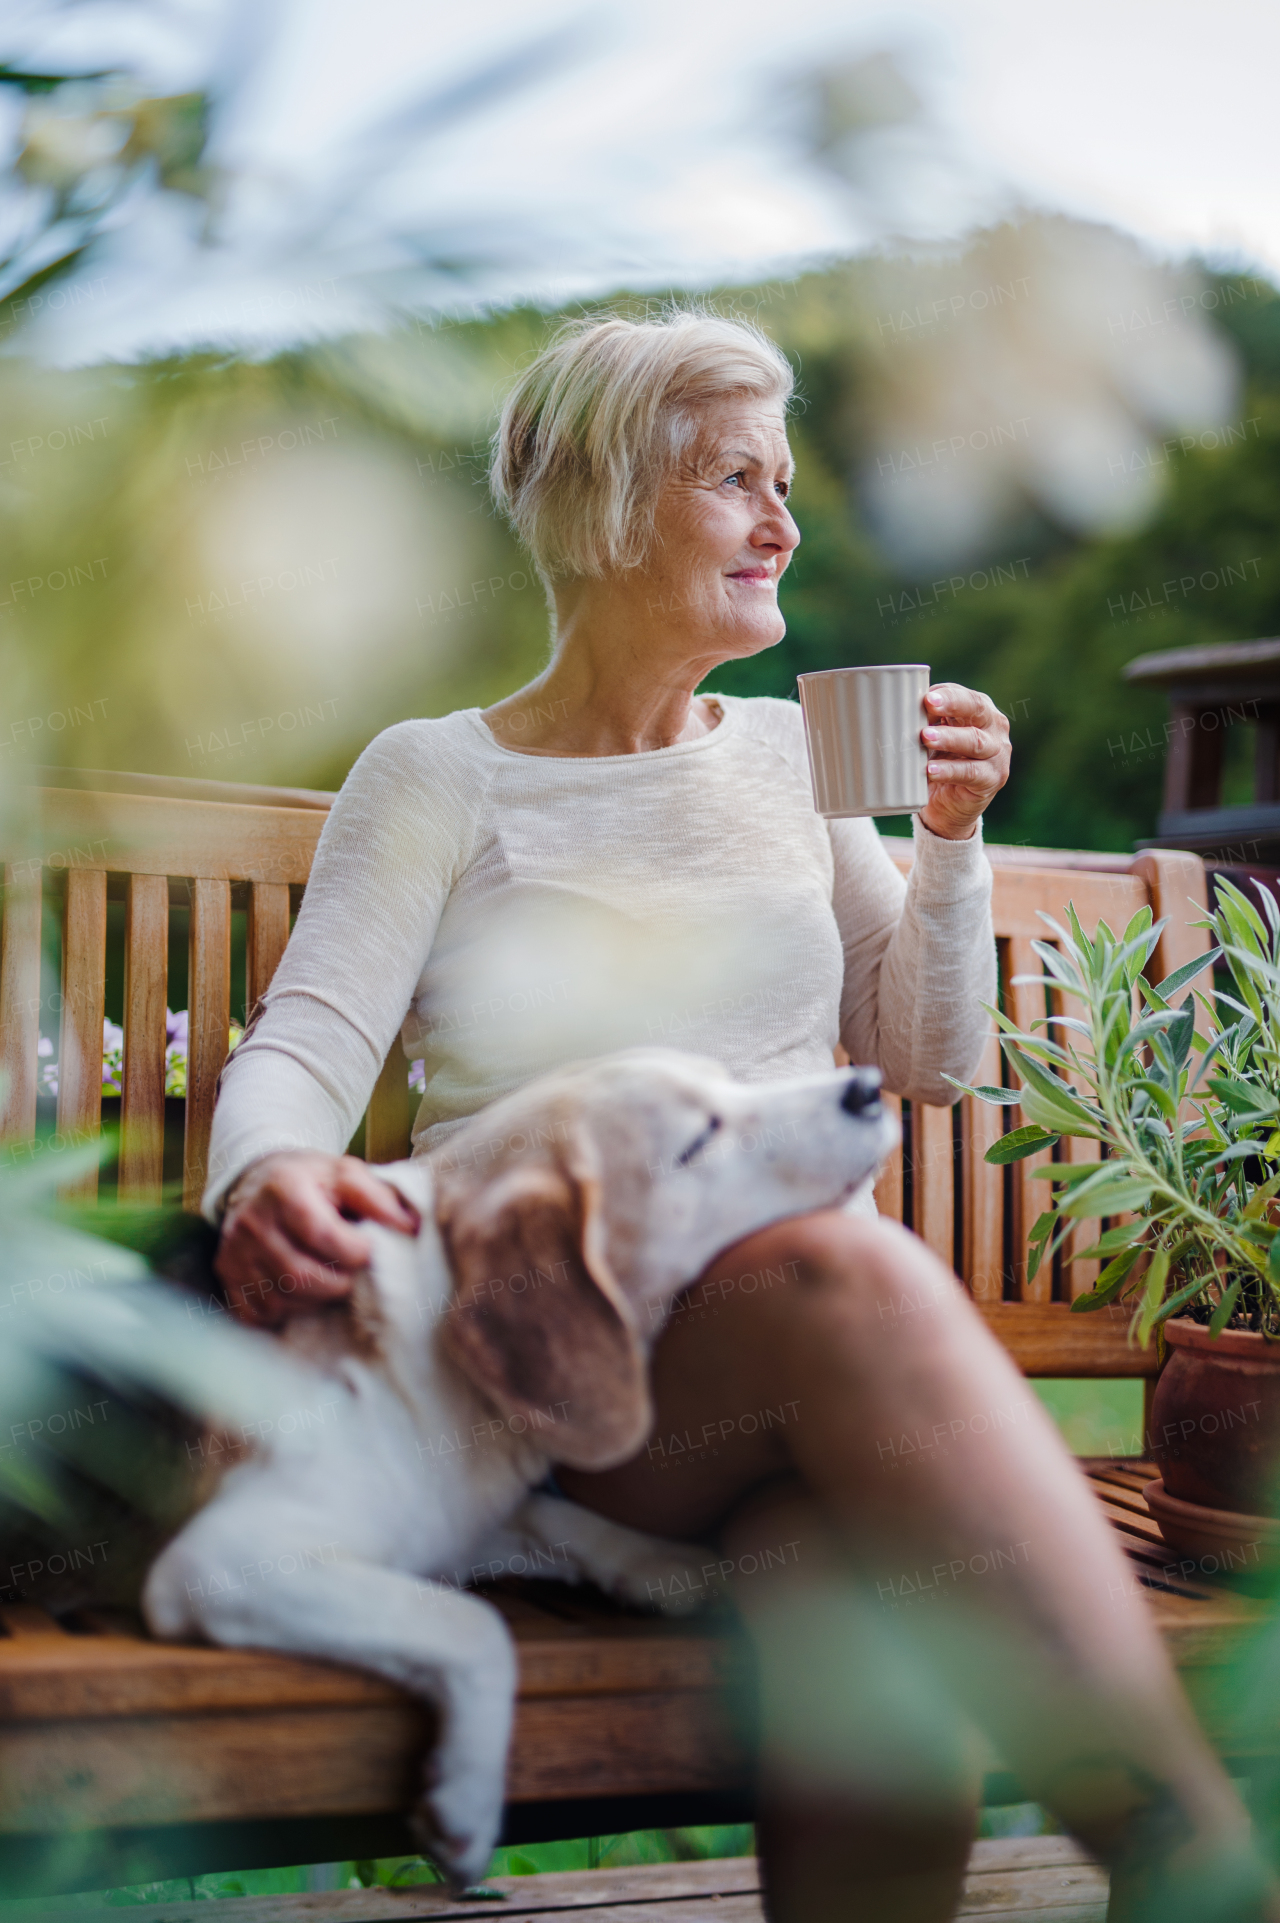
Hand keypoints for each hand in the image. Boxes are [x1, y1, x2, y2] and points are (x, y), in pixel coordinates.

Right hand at [215, 1151, 420, 1324]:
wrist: (257, 1181)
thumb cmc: (311, 1180)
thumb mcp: (345, 1173)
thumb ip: (378, 1197)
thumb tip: (411, 1227)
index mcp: (284, 1190)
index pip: (322, 1235)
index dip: (355, 1251)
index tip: (368, 1249)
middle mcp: (251, 1223)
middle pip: (302, 1276)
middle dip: (339, 1281)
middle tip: (350, 1269)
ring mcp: (234, 1254)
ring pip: (283, 1300)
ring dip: (317, 1298)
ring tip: (328, 1276)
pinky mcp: (227, 1279)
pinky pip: (261, 1314)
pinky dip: (289, 1309)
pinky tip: (301, 1289)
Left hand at [918, 683, 1010, 840]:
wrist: (948, 808)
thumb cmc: (937, 762)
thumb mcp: (930, 739)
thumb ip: (920, 721)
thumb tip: (888, 708)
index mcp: (980, 710)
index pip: (966, 695)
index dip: (948, 694)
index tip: (926, 696)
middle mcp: (994, 728)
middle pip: (977, 710)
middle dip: (953, 704)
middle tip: (928, 704)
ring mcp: (996, 755)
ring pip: (974, 742)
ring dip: (948, 738)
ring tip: (924, 737)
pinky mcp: (992, 779)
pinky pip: (971, 773)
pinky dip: (949, 770)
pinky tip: (930, 770)